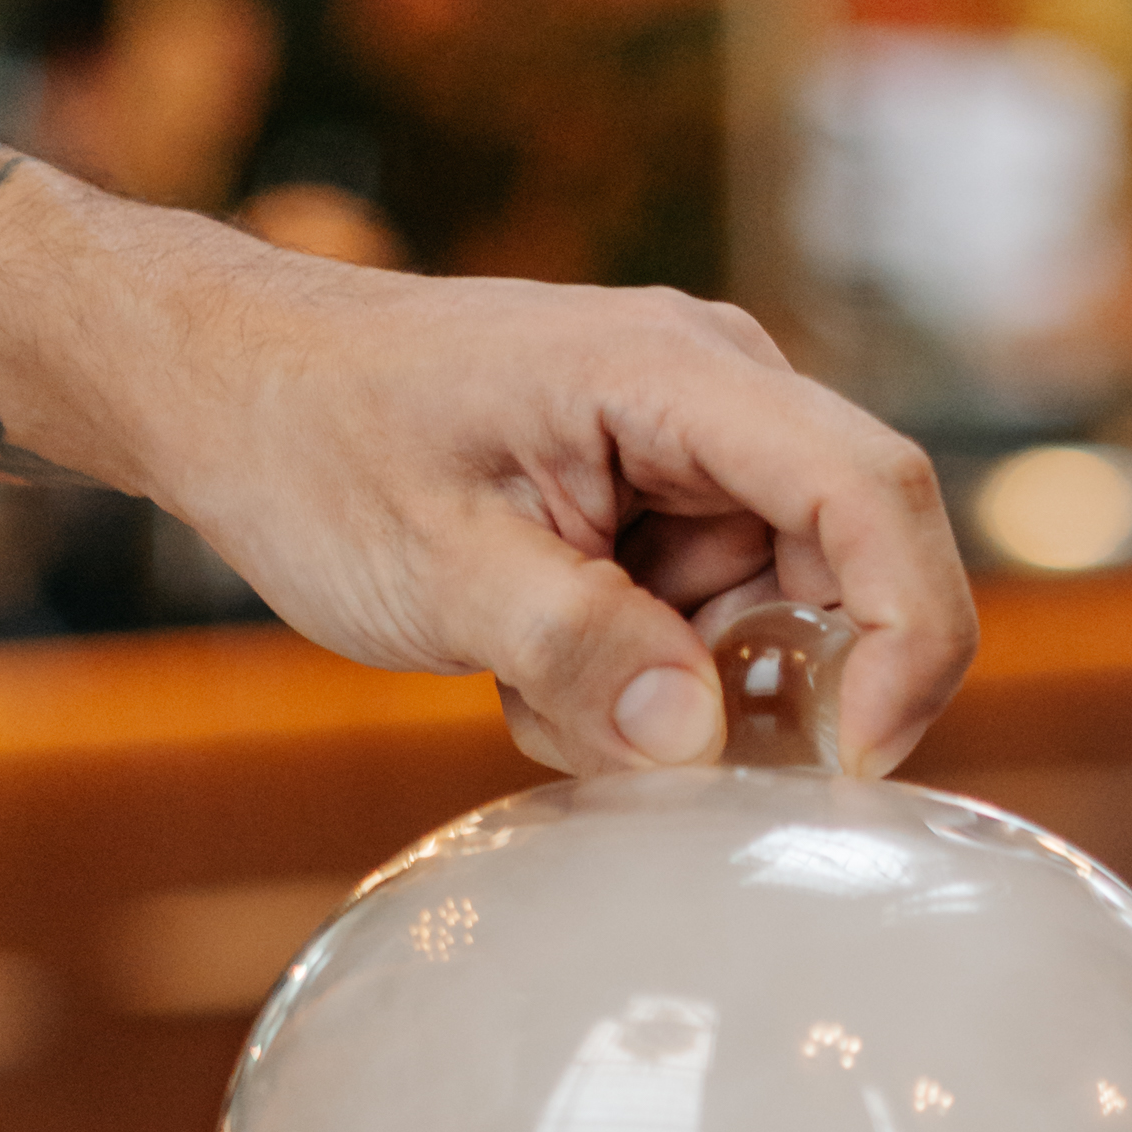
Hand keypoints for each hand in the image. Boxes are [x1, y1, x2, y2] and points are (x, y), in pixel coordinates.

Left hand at [105, 226, 975, 778]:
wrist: (224, 387)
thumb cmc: (311, 443)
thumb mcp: (432, 567)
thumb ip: (576, 649)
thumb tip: (701, 741)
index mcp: (679, 372)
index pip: (873, 492)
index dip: (908, 634)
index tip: (854, 759)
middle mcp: (718, 394)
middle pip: (843, 570)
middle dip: (757, 684)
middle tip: (623, 734)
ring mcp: (694, 450)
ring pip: (772, 616)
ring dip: (674, 691)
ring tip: (528, 681)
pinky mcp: (664, 499)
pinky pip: (711, 620)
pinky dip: (640, 674)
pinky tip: (531, 660)